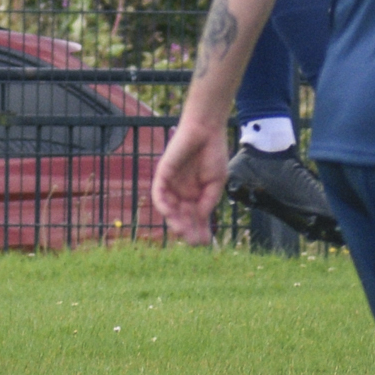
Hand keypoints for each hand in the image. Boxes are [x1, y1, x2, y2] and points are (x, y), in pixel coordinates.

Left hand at [150, 116, 231, 243]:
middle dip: (188, 230)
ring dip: (175, 222)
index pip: (196, 218)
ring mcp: (172, 185)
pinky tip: (170, 213)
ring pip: (169, 209)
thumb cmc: (213, 154)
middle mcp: (182, 193)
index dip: (200, 231)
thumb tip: (202, 218)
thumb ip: (208, 201)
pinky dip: (163, 205)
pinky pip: (158, 194)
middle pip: (182, 217)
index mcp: (196, 196)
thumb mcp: (216, 183)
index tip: (205, 243)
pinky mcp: (162, 175)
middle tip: (194, 242)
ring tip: (183, 231)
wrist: (207, 131)